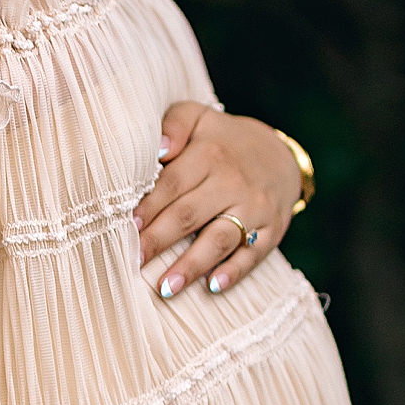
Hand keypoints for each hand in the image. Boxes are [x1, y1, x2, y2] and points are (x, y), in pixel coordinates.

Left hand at [136, 101, 302, 300]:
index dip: (148, 206)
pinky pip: (253, 254)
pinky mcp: (272, 230)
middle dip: (159, 240)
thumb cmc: (220, 140)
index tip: (126, 227)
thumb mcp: (197, 117)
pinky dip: (234, 272)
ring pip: (219, 239)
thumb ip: (173, 124)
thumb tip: (157, 148)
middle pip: (189, 214)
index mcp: (209, 154)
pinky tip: (213, 287)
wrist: (278, 154)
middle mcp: (232, 182)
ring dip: (192, 265)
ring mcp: (254, 208)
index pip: (172, 184)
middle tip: (133, 261)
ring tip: (166, 287)